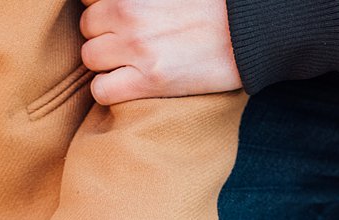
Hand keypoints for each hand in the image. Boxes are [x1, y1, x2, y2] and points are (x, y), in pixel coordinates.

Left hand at [79, 0, 240, 104]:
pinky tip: (130, 85)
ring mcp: (136, 46)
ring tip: (132, 64)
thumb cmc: (214, 5)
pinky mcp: (148, 79)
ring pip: (90, 58)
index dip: (104, 9)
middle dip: (104, 35)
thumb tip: (109, 4)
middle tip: (130, 42)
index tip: (122, 18)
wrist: (250, 31)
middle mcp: (128, 11)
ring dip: (107, 63)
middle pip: (87, 27)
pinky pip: (101, 90)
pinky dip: (111, 90)